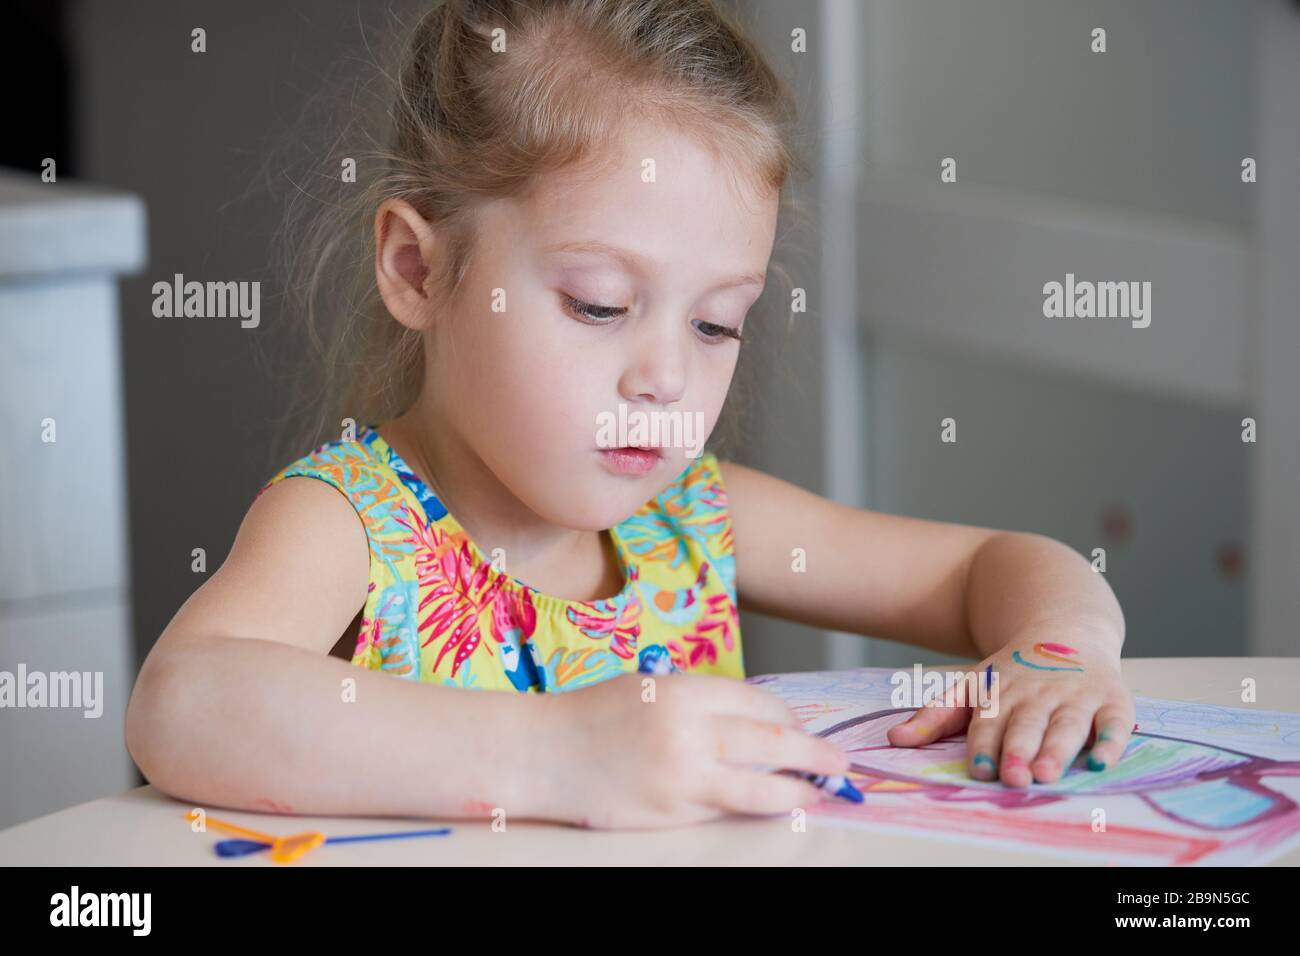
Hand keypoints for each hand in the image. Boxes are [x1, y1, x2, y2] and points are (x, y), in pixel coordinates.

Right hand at [535, 672, 849, 828]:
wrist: (539, 753)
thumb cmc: (591, 714)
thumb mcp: (649, 688)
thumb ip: (699, 700)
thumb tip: (752, 720)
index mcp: (683, 692)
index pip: (759, 703)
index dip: (788, 717)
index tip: (801, 726)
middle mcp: (687, 734)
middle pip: (772, 744)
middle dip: (813, 754)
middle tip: (840, 763)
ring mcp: (679, 779)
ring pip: (758, 789)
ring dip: (796, 790)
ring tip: (819, 792)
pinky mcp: (668, 814)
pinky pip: (721, 811)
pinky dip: (747, 807)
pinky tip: (764, 805)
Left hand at [886, 632, 1134, 786]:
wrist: (1066, 629)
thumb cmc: (1014, 674)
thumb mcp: (971, 687)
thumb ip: (935, 716)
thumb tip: (894, 738)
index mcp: (1001, 692)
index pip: (989, 721)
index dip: (985, 744)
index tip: (981, 768)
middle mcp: (1038, 693)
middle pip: (1026, 724)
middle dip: (1018, 749)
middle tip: (1012, 777)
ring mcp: (1077, 695)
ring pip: (1066, 724)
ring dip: (1057, 749)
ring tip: (1045, 774)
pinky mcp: (1112, 699)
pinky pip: (1113, 722)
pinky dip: (1109, 742)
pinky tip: (1101, 763)